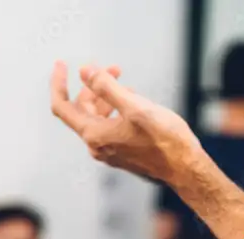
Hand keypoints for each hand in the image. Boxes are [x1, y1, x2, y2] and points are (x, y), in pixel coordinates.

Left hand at [50, 62, 203, 186]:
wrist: (186, 169)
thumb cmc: (165, 140)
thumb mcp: (135, 106)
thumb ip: (106, 87)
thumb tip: (84, 71)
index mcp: (95, 135)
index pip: (62, 106)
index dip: (58, 83)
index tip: (62, 64)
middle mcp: (98, 146)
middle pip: (82, 110)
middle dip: (93, 85)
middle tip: (111, 68)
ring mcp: (110, 151)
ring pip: (98, 118)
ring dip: (106, 96)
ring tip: (123, 81)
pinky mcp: (123, 153)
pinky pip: (110, 127)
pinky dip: (115, 109)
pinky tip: (131, 101)